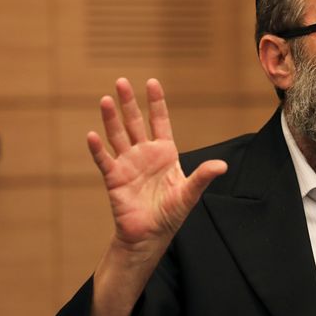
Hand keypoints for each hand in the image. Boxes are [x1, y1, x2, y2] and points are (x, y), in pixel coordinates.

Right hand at [87, 78, 226, 253]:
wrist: (151, 235)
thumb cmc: (171, 213)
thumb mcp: (190, 193)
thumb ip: (203, 176)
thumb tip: (223, 166)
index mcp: (165, 153)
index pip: (160, 121)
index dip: (156, 102)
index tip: (152, 82)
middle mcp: (144, 153)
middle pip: (135, 122)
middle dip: (129, 102)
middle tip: (121, 81)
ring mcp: (128, 164)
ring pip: (118, 135)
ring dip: (111, 118)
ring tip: (106, 100)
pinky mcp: (114, 178)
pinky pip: (104, 160)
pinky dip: (98, 149)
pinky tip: (92, 135)